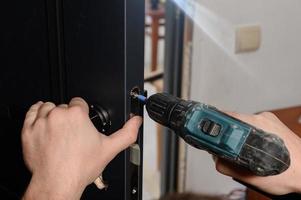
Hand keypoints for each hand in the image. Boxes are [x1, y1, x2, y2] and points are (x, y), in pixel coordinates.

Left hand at [22, 97, 141, 199]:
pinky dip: (37, 114)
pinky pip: (31, 113)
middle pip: (64, 106)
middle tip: (71, 132)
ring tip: (59, 131)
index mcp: (77, 115)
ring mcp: (42, 122)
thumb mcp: (110, 149)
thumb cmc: (80, 167)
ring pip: (48, 107)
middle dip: (68, 116)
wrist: (58, 182)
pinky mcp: (29, 130)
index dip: (82, 112)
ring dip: (53, 115)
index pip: (79, 102)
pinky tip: (43, 120)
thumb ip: (127, 133)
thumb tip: (136, 122)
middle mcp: (59, 114)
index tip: (82, 122)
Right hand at [214, 112, 300, 194]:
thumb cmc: (290, 175)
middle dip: (226, 136)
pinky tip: (256, 151)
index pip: (225, 116)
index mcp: (257, 124)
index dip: (213, 124)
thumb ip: (227, 165)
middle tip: (228, 150)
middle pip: (233, 122)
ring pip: (243, 126)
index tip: (205, 130)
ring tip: (247, 154)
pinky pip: (253, 129)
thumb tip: (214, 156)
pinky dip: (250, 138)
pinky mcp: (274, 125)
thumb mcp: (250, 176)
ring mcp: (269, 120)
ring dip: (239, 138)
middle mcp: (263, 118)